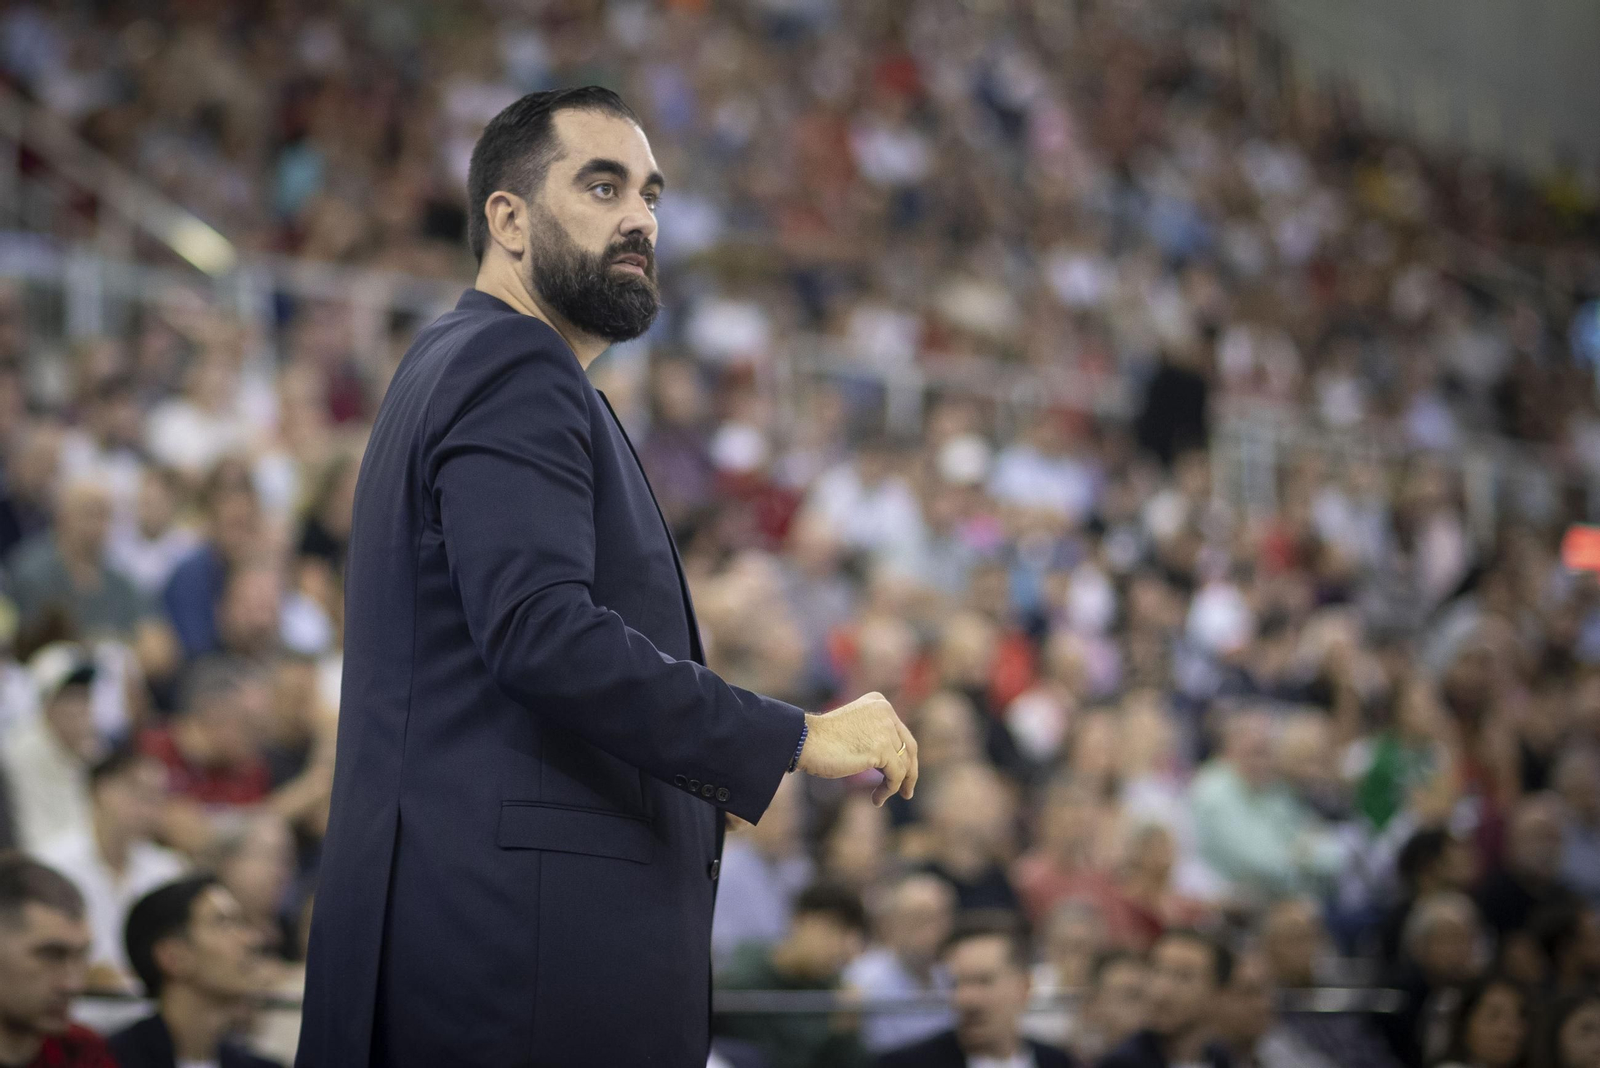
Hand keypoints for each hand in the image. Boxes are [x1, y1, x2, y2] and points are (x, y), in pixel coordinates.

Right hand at [796, 692, 917, 805]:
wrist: (804, 741)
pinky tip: (876, 799)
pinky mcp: (882, 748)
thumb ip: (876, 737)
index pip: (902, 734)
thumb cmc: (822, 740)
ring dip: (895, 785)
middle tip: (907, 792)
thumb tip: (898, 763)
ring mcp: (885, 729)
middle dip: (910, 773)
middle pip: (909, 748)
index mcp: (879, 703)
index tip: (903, 776)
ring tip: (879, 798)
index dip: (905, 757)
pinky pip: (896, 775)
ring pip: (903, 764)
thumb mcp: (855, 730)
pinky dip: (888, 790)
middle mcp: (886, 712)